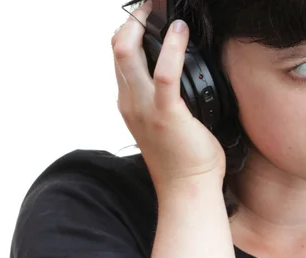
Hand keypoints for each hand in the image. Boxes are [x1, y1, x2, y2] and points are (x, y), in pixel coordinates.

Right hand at [112, 0, 225, 191]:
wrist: (188, 190)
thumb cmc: (185, 161)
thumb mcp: (168, 124)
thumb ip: (165, 100)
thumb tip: (183, 77)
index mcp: (131, 104)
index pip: (120, 58)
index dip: (129, 32)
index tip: (148, 15)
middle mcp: (130, 102)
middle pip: (116, 48)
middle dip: (132, 18)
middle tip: (152, 3)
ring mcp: (144, 108)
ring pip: (126, 52)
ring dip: (142, 23)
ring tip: (162, 8)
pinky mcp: (166, 114)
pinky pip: (164, 72)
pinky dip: (171, 46)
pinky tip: (181, 30)